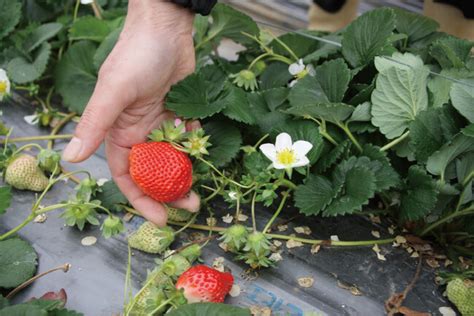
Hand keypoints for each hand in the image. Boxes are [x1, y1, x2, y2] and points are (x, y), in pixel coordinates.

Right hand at [62, 0, 199, 225]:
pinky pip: (187, 137)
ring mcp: (160, 122)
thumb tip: (68, 158)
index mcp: (118, 132)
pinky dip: (194, 146)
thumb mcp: (114, 92)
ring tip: (200, 191)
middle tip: (189, 205)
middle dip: (168, 191)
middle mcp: (138, 131)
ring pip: (173, 158)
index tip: (160, 218)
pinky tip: (202, 145)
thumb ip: (94, 125)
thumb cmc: (137, 56)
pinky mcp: (179, 112)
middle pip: (153, 172)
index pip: (126, 175)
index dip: (140, 199)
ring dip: (185, 174)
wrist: (167, 28)